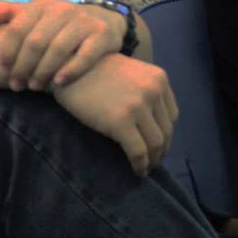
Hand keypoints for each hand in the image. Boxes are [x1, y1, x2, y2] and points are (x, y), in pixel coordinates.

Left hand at [0, 0, 122, 91]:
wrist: (103, 20)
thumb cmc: (60, 23)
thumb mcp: (36, 14)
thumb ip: (11, 14)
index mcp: (42, 5)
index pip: (18, 28)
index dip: (8, 51)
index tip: (4, 70)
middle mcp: (62, 10)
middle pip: (35, 42)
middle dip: (23, 66)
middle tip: (16, 85)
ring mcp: (83, 22)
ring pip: (57, 49)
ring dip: (43, 71)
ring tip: (35, 88)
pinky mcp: (101, 35)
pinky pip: (85, 55)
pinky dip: (70, 70)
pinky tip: (58, 83)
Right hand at [54, 54, 177, 177]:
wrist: (66, 67)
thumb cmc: (93, 71)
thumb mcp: (129, 73)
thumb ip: (145, 92)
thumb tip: (152, 125)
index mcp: (158, 78)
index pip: (171, 116)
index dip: (166, 134)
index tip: (158, 146)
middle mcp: (153, 91)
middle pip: (166, 131)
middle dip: (161, 151)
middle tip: (152, 162)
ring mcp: (138, 106)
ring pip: (156, 144)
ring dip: (152, 160)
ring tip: (145, 168)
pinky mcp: (121, 121)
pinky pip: (138, 151)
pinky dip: (140, 165)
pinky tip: (137, 170)